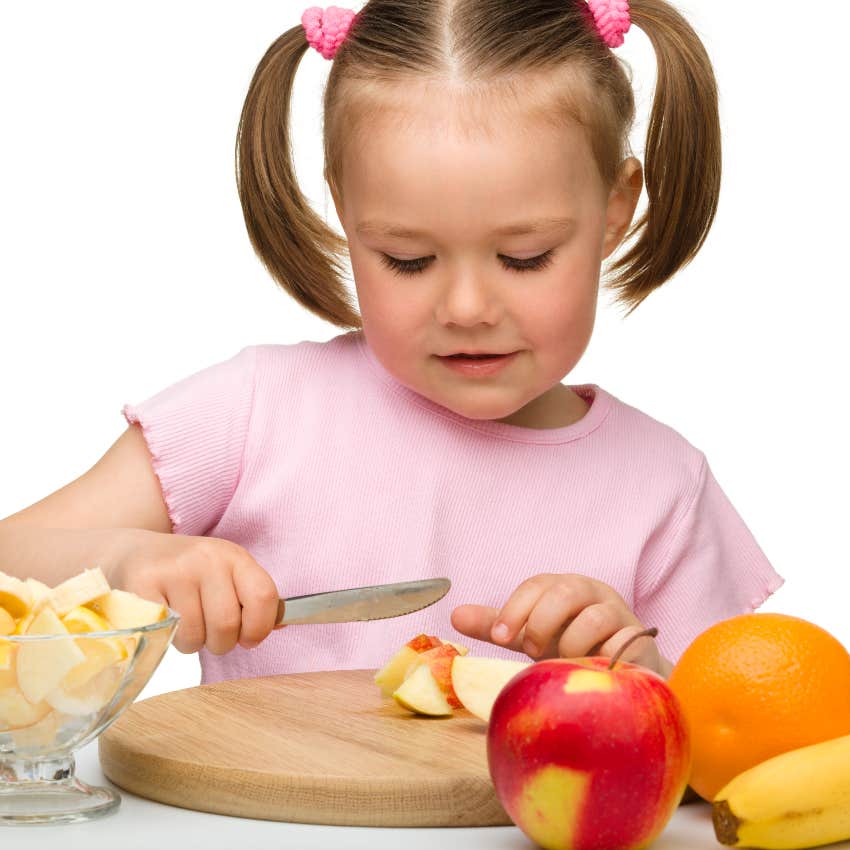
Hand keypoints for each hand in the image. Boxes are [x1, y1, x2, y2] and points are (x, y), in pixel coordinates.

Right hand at [107, 529, 279, 654]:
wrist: (131, 553)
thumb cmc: (186, 573)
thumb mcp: (224, 574)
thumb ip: (251, 598)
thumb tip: (282, 624)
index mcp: (234, 556)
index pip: (264, 596)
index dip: (260, 628)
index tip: (249, 638)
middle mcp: (207, 558)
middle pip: (227, 624)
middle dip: (221, 643)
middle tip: (210, 635)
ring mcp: (174, 570)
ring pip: (195, 635)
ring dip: (192, 643)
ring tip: (184, 625)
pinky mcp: (143, 584)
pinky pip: (166, 633)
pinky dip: (168, 639)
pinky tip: (164, 620)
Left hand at [451, 573, 670, 676]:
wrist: (624, 670)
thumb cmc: (572, 646)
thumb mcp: (533, 634)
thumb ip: (499, 625)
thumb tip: (455, 615)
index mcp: (563, 587)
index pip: (536, 585)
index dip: (515, 609)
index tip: (501, 638)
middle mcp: (593, 594)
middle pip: (565, 592)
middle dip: (541, 623)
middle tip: (533, 651)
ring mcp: (620, 615)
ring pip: (595, 618)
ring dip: (572, 644)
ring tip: (566, 662)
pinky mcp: (641, 640)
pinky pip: (625, 643)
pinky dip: (605, 658)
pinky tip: (594, 670)